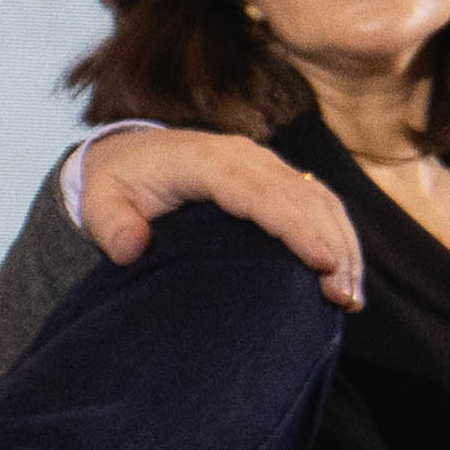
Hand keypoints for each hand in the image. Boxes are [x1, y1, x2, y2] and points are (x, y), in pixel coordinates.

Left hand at [73, 125, 365, 310]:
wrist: (127, 154)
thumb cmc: (115, 182)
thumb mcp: (99, 200)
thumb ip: (111, 224)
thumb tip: (130, 248)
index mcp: (207, 160)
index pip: (261, 192)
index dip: (294, 225)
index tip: (320, 261)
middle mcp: (246, 158)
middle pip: (302, 198)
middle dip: (330, 244)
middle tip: (343, 296)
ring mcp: (266, 166)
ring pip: (319, 201)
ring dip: (342, 244)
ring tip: (350, 296)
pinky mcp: (276, 181)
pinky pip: (317, 204)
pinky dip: (337, 237)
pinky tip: (345, 277)